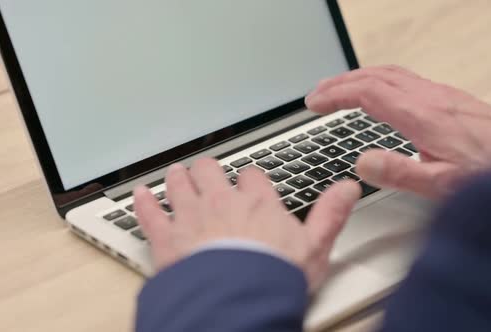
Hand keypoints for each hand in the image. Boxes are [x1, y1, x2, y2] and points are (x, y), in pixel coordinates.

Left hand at [133, 159, 360, 289]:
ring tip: (177, 174)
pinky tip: (141, 195)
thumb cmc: (274, 277)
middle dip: (208, 170)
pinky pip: (149, 212)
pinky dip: (144, 201)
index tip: (250, 182)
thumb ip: (331, 214)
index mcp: (257, 202)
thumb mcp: (316, 246)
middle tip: (207, 172)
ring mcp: (190, 217)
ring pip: (179, 183)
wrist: (237, 301)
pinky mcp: (166, 238)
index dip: (250, 178)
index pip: (253, 176)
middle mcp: (221, 202)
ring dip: (178, 178)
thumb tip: (349, 188)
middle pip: (210, 171)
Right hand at [306, 65, 490, 198]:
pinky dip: (377, 79)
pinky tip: (376, 93)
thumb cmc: (488, 169)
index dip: (335, 94)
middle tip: (315, 95)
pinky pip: (402, 77)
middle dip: (339, 82)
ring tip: (337, 90)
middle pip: (374, 76)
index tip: (313, 103)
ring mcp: (437, 93)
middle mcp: (427, 96)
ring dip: (357, 77)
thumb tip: (361, 162)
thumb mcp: (441, 183)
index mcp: (419, 114)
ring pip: (389, 72)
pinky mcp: (446, 97)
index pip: (367, 93)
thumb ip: (399, 173)